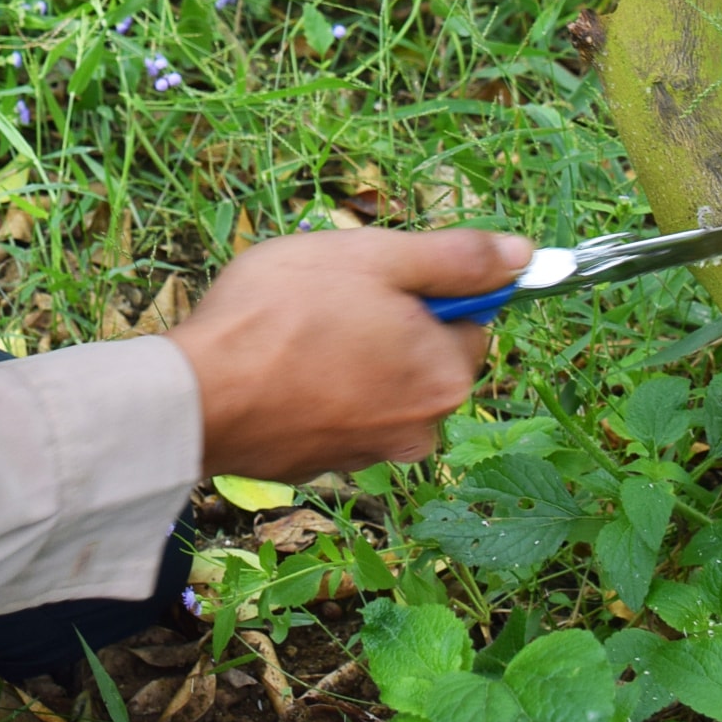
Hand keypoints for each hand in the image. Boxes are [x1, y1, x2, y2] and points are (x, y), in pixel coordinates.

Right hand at [168, 226, 530, 480]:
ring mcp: (370, 455)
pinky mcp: (322, 467)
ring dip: (352, 358)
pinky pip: (339, 414)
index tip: (374, 275)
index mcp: (446, 375)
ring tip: (294, 331)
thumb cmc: (282, 313)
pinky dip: (318, 391)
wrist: (198, 396)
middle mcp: (422, 427)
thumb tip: (523, 255)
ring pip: (381, 387)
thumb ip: (457, 257)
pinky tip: (277, 368)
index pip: (471, 320)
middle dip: (388, 325)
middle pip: (426, 357)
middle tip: (329, 297)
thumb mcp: (374, 257)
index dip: (426, 288)